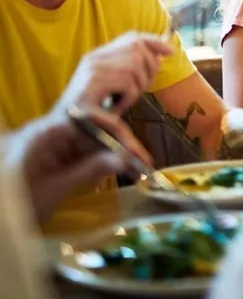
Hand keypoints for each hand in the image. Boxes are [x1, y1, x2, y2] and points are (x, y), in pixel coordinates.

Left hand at [7, 107, 150, 221]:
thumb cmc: (16, 202)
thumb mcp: (55, 189)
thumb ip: (91, 170)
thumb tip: (126, 160)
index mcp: (50, 129)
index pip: (94, 120)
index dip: (120, 135)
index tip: (139, 154)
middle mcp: (55, 129)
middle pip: (97, 129)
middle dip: (122, 146)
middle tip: (145, 166)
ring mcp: (56, 141)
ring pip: (95, 141)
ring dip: (117, 155)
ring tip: (139, 171)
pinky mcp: (57, 154)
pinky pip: (86, 152)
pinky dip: (103, 162)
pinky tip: (120, 171)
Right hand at [56, 31, 173, 113]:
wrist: (62, 132)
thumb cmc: (92, 112)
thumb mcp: (115, 87)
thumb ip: (133, 69)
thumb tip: (164, 53)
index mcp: (98, 56)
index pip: (132, 37)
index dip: (154, 42)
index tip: (170, 51)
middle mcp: (94, 58)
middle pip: (137, 50)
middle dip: (148, 70)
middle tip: (137, 91)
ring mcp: (92, 70)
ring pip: (135, 68)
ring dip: (136, 89)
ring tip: (122, 101)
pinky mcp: (92, 85)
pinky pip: (127, 83)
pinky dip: (128, 98)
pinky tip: (116, 106)